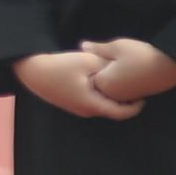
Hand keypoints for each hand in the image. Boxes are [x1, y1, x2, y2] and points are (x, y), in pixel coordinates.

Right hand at [13, 50, 135, 120]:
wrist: (31, 70)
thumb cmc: (59, 67)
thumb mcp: (87, 61)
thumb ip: (106, 67)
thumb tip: (121, 70)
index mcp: (91, 104)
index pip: (120, 113)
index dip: (135, 107)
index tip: (144, 96)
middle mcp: (85, 111)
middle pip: (111, 109)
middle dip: (124, 100)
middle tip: (135, 87)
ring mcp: (76, 108)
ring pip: (101, 105)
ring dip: (111, 97)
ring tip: (120, 82)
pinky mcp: (70, 102)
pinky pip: (92, 101)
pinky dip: (100, 94)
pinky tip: (100, 80)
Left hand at [84, 37, 175, 103]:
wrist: (171, 66)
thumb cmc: (142, 54)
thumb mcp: (117, 46)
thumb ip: (98, 49)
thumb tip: (82, 47)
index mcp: (104, 83)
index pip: (87, 74)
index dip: (89, 62)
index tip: (96, 53)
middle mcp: (112, 95)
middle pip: (96, 83)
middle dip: (98, 71)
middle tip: (111, 58)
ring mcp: (124, 98)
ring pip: (108, 87)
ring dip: (109, 76)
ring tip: (120, 62)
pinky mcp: (134, 97)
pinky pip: (119, 90)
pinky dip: (118, 81)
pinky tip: (125, 69)